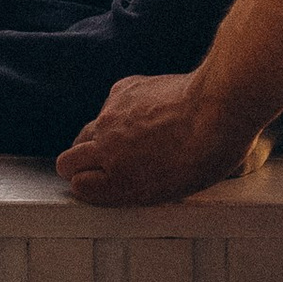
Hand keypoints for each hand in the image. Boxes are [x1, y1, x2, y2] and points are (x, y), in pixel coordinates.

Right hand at [56, 70, 268, 204]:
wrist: (215, 110)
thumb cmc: (204, 157)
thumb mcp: (168, 190)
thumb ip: (132, 186)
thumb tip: (114, 183)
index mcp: (118, 179)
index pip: (78, 185)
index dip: (88, 187)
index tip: (98, 187)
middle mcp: (104, 146)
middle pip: (67, 160)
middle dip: (77, 167)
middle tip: (97, 169)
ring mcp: (108, 115)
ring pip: (88, 131)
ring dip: (101, 140)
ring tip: (131, 143)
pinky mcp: (119, 91)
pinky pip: (110, 107)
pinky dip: (121, 114)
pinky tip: (147, 116)